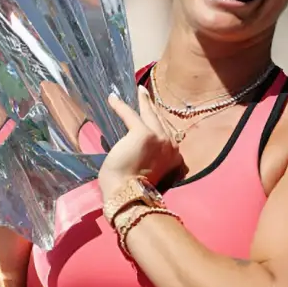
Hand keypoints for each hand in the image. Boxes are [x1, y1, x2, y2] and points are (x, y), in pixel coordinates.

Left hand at [98, 87, 182, 201]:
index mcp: (174, 157)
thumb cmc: (133, 191)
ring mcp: (158, 137)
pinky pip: (130, 115)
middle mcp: (170, 145)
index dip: (159, 124)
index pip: (166, 135)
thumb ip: (151, 161)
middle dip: (153, 107)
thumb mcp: (151, 175)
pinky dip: (120, 106)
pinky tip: (112, 98)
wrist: (129, 195)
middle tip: (146, 95)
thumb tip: (137, 151)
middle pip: (160, 121)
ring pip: (149, 114)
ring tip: (139, 91)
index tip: (154, 115)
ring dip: (143, 102)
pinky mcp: (142, 133)